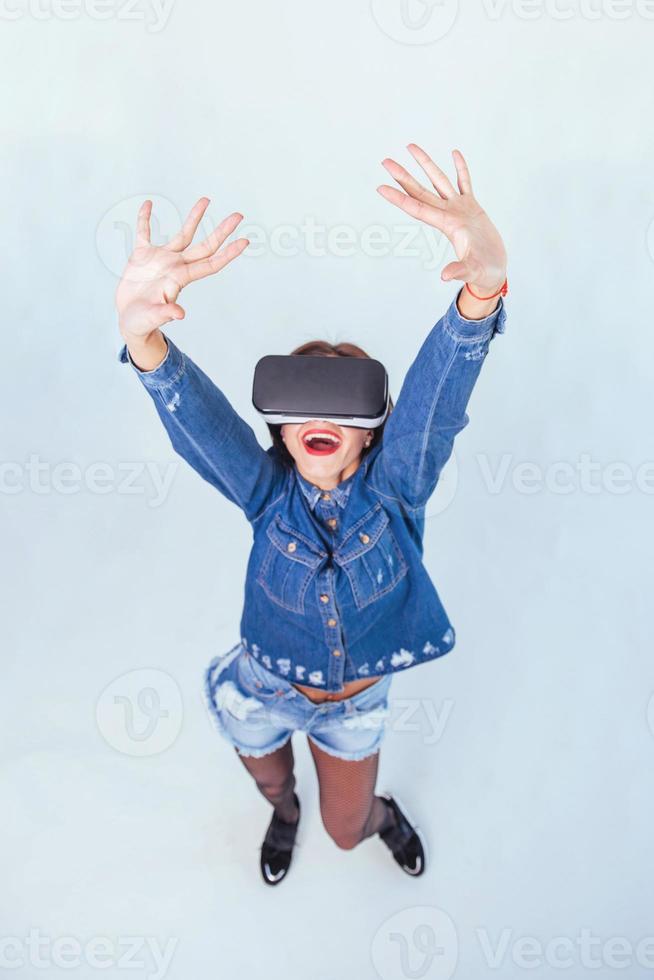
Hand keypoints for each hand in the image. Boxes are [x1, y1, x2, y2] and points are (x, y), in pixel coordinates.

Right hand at [116, 198, 248, 340]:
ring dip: (194, 217)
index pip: (211, 263)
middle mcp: (176, 266)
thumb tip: (179, 313)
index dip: (228, 253)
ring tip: (206, 200)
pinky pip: (144, 232)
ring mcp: (161, 259)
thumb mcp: (152, 318)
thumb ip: (165, 313)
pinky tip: (148, 204)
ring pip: (183, 234)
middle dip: (222, 231)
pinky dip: (145, 218)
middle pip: (204, 246)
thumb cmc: (143, 323)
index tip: (245, 241)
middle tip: (238, 215)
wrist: (130, 320)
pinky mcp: (142, 256)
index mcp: (181, 279)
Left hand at [377, 145, 506, 296]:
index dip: (398, 198)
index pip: (416, 208)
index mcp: (446, 225)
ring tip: (411, 147)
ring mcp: (460, 209)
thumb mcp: (471, 270)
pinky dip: (460, 168)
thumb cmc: (482, 272)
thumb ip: (459, 271)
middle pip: (420, 191)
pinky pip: (464, 182)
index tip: (380, 187)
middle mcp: (448, 214)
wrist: (493, 270)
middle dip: (403, 176)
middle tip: (385, 161)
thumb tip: (446, 276)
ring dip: (426, 164)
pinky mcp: (473, 207)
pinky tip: (454, 152)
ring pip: (439, 180)